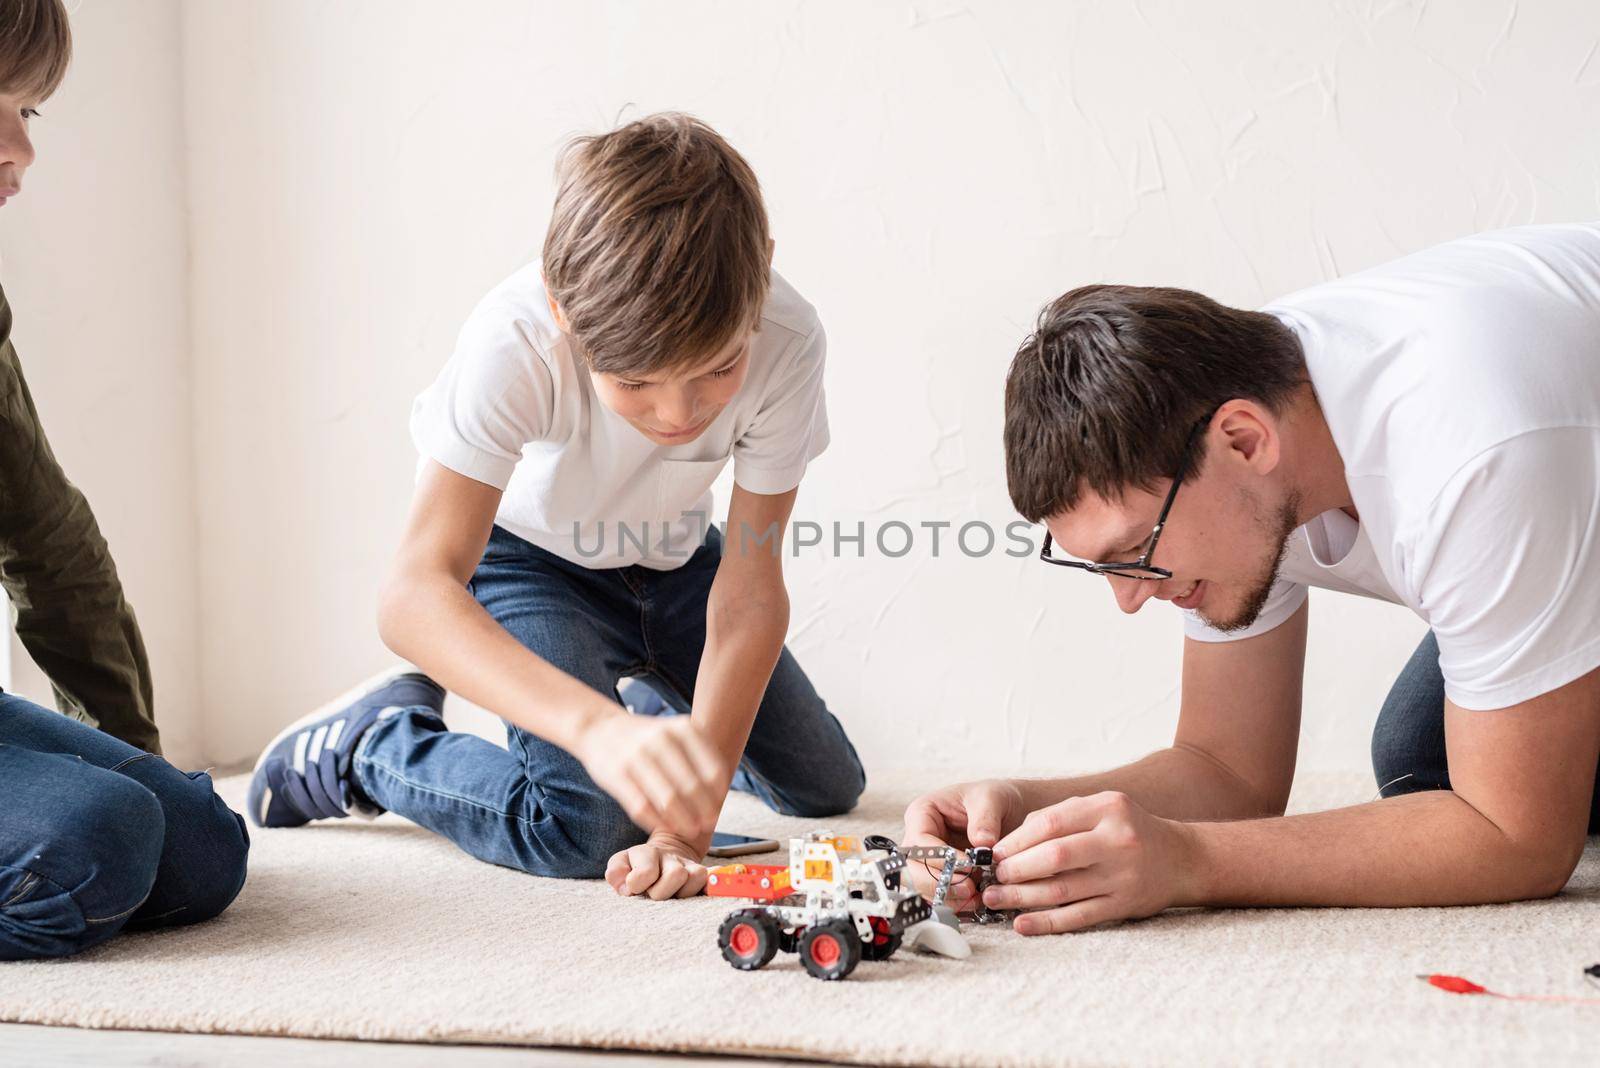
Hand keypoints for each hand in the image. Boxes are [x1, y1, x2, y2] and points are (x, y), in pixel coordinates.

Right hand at [573, 711, 723, 837]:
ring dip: (684, 821)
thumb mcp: (675, 732)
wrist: (600, 728)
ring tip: (691, 830)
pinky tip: (666, 828)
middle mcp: (661, 739)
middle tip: (708, 825)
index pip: (712, 770)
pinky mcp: (617, 775)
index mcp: (682, 728)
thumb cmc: (647, 738)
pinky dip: (658, 821)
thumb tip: (720, 795)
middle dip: (704, 811)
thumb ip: (697, 755)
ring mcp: (637, 756)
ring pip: (668, 800)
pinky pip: (643, 807)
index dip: (718, 795)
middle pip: (692, 787)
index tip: (718, 809)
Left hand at [605, 830, 710, 899]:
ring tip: (672, 894)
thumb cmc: (636, 866)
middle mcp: (670, 856)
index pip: (646, 873)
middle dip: (662, 892)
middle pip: (676, 876)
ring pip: (697, 877)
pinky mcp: (704, 874)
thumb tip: (626, 887)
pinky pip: (714, 878)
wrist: (663, 855)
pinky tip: (705, 892)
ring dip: (684, 892)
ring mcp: (689, 864)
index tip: (635, 888)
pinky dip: (711, 886)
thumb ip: (616, 872)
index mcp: (646, 853)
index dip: (638, 885)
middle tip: (654, 892)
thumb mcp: (621, 865)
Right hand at [902, 779, 1026, 908]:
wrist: (1007, 812)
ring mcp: (928, 861)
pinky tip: (974, 902)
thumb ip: (985, 818)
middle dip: (938, 882)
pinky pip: (938, 896)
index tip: (969, 865)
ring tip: (975, 896)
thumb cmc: (991, 799)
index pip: (920, 841)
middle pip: (912, 869)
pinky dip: (954, 903)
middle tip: (968, 888)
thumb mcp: (990, 798)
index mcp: (922, 814)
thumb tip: (982, 842)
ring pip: (922, 887)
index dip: (940, 857)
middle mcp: (919, 839)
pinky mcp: (941, 877)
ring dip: (947, 896)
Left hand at [987, 791, 1199, 934]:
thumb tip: (1011, 842)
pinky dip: (1047, 923)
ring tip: (996, 899)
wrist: (1183, 859)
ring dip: (1022, 897)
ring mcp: (1122, 876)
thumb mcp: (1102, 809)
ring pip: (1062, 890)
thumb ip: (1061, 817)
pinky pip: (1078, 917)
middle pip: (1055, 857)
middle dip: (1017, 869)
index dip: (1017, 840)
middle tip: (994, 877)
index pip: (1051, 823)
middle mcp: (1117, 841)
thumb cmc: (1129, 831)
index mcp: (1108, 808)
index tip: (996, 853)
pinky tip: (1023, 924)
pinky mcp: (1123, 905)